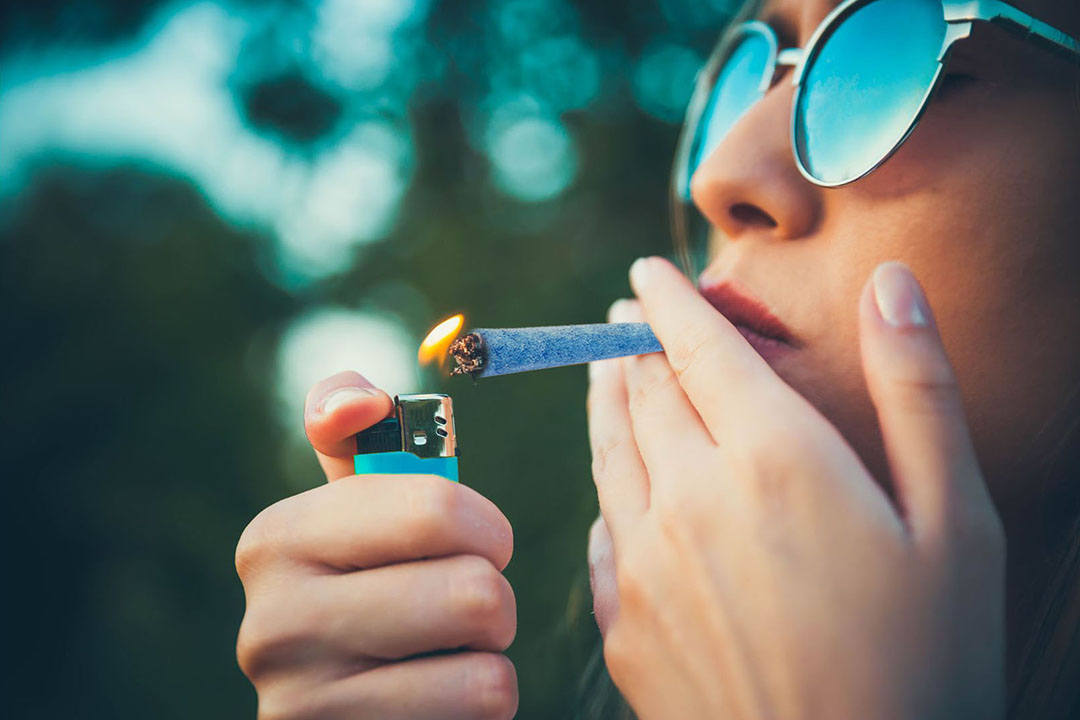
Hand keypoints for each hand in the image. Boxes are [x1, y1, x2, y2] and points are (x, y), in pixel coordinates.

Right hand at [236, 372, 517, 719]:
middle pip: (474, 593)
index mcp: (276, 538)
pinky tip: (437, 698)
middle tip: (465, 604)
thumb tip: (360, 402)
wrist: (339, 705)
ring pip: (488, 667)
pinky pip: (480, 712)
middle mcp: (271, 625)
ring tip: (448, 652)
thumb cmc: (368, 581)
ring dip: (489, 655)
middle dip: (492, 596)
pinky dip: (481, 703)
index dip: (484, 525)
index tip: (475, 539)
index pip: (437, 509)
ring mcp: (303, 706)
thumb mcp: (353, 505)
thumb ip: (355, 429)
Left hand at [586, 258, 1004, 719]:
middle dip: (631, 343)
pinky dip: (605, 488)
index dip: (668, 300)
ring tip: (603, 370)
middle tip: (623, 314)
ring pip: (607, 452)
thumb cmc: (929, 666)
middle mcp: (691, 499)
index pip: (697, 348)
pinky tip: (614, 486)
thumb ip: (917, 394)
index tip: (645, 271)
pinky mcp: (624, 624)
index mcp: (774, 461)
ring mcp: (646, 565)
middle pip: (642, 393)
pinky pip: (602, 531)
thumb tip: (891, 286)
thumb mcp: (958, 525)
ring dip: (603, 400)